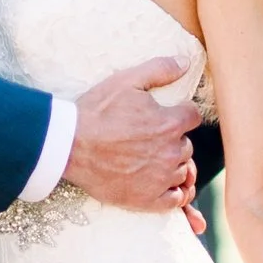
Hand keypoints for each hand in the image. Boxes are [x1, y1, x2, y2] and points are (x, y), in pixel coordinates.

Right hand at [63, 58, 199, 213]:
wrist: (69, 146)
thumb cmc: (96, 113)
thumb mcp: (126, 81)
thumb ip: (160, 70)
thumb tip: (185, 62)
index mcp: (170, 123)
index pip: (192, 117)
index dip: (180, 114)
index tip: (167, 116)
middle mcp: (171, 152)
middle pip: (187, 146)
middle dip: (174, 141)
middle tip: (151, 139)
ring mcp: (160, 178)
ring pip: (182, 171)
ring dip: (173, 165)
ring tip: (153, 160)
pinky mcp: (148, 199)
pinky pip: (176, 200)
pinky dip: (175, 193)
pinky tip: (165, 186)